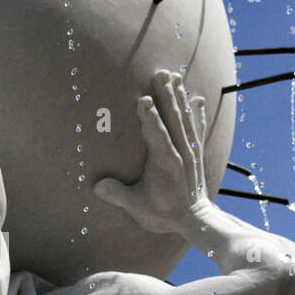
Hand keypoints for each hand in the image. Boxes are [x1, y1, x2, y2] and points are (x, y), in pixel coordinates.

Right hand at [93, 70, 207, 234]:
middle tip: (161, 73)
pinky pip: (196, 128)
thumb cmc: (163, 214)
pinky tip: (198, 99)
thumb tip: (97, 186)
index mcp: (165, 162)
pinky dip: (197, 113)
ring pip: (184, 119)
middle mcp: (181, 152)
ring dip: (179, 97)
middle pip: (173, 119)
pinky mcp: (196, 153)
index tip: (145, 100)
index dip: (150, 118)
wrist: (195, 220)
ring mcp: (190, 151)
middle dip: (166, 95)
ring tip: (174, 76)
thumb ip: (119, 195)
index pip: (157, 135)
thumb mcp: (138, 208)